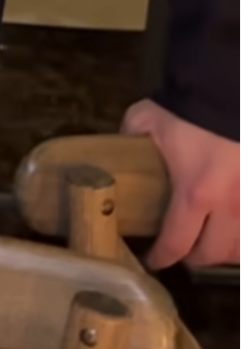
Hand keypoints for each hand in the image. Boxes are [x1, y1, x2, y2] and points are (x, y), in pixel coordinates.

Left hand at [123, 99, 240, 267]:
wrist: (227, 87)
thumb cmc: (188, 106)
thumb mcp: (145, 117)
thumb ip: (130, 136)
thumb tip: (120, 148)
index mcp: (195, 194)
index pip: (177, 243)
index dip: (162, 258)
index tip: (153, 260)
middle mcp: (228, 206)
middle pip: (214, 254)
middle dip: (194, 258)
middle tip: (181, 251)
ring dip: (224, 251)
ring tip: (210, 242)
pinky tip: (234, 229)